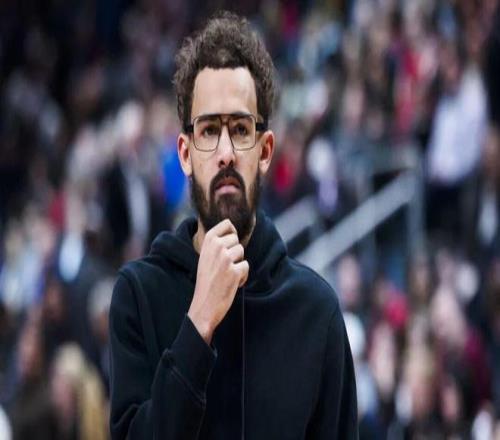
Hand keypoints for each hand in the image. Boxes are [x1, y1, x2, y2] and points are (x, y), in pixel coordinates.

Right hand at [188, 219, 248, 343]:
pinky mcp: (234, 271)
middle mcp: (217, 247)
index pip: (227, 224)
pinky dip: (242, 277)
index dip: (232, 232)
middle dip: (234, 253)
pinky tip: (231, 284)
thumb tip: (232, 232)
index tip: (229, 243)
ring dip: (238, 265)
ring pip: (242, 253)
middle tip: (223, 267)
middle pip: (236, 240)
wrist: (203, 305)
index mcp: (208, 241)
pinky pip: (246, 267)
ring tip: (226, 275)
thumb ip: (216, 244)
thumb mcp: (206, 257)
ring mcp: (226, 258)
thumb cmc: (206, 281)